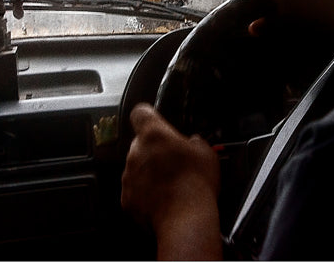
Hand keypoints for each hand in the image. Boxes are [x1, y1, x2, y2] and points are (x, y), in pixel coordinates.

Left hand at [121, 103, 221, 259]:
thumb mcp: (206, 153)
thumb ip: (195, 141)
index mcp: (154, 134)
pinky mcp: (127, 198)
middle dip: (154, 150)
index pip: (140, 113)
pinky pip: (135, 190)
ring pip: (137, 168)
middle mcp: (136, 153)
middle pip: (141, 144)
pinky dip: (146, 193)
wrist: (185, 219)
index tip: (154, 119)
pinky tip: (164, 198)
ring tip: (172, 183)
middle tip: (174, 161)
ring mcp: (129, 177)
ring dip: (150, 172)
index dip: (147, 115)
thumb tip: (193, 143)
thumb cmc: (196, 184)